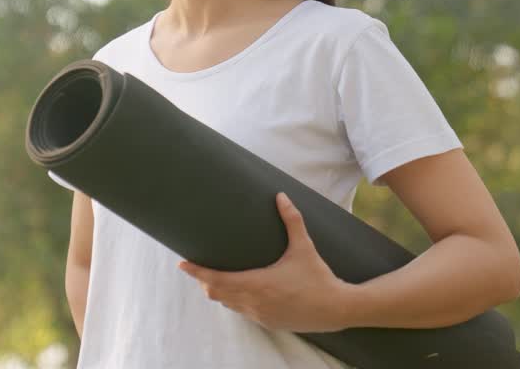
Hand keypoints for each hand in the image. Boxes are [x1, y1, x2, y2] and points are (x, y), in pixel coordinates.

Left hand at [177, 192, 356, 332]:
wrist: (337, 309)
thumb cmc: (319, 277)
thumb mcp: (304, 247)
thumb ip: (291, 221)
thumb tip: (281, 196)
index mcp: (258, 284)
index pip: (216, 279)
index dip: (197, 272)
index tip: (182, 263)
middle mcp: (254, 302)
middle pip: (216, 293)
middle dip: (205, 280)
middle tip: (196, 266)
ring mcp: (260, 315)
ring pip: (228, 304)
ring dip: (219, 291)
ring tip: (213, 276)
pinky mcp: (268, 322)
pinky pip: (242, 312)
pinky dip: (235, 301)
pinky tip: (239, 290)